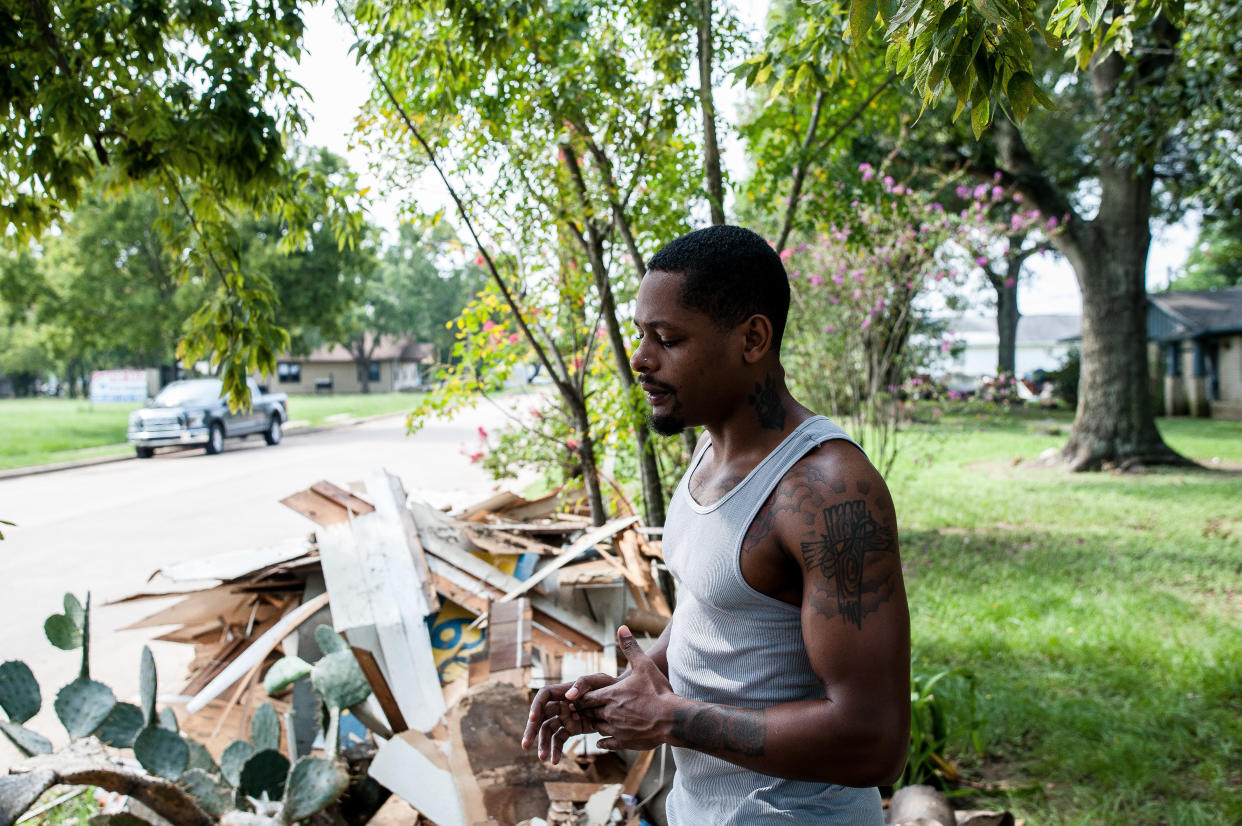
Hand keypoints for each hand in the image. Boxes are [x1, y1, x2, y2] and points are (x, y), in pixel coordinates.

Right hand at [521, 671, 617, 763]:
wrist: (621, 701)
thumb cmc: (609, 686)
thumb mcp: (598, 681)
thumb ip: (583, 685)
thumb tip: (568, 696)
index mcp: (564, 691)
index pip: (544, 696)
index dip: (536, 706)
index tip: (532, 719)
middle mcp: (561, 704)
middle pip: (541, 717)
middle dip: (531, 730)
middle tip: (525, 745)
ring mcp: (565, 717)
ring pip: (548, 731)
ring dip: (543, 745)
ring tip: (543, 758)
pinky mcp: (571, 729)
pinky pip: (559, 740)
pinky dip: (556, 750)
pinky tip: (555, 761)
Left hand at [574, 625, 679, 750]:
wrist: (672, 719)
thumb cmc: (658, 691)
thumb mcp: (644, 665)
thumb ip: (630, 647)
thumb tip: (622, 628)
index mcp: (610, 695)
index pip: (586, 698)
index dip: (580, 697)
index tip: (576, 697)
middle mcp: (609, 713)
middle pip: (588, 713)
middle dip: (584, 711)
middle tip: (578, 710)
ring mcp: (616, 729)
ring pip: (597, 728)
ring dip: (594, 724)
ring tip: (592, 721)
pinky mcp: (624, 742)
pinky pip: (607, 743)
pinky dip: (603, 742)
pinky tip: (603, 741)